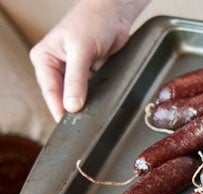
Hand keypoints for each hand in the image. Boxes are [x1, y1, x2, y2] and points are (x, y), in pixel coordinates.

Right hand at [29, 0, 149, 121]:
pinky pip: (91, 91)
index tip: (66, 124)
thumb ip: (76, 79)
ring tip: (91, 117)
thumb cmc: (92, 22)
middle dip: (71, 109)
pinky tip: (100, 105)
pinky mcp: (89, 74)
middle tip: (81, 125)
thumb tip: (71, 106)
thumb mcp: (81, 51)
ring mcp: (73, 72)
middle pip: (61, 96)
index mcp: (44, 58)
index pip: (49, 90)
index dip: (58, 108)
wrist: (114, 14)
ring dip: (84, 104)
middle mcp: (55, 66)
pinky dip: (95, 98)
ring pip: (76, 96)